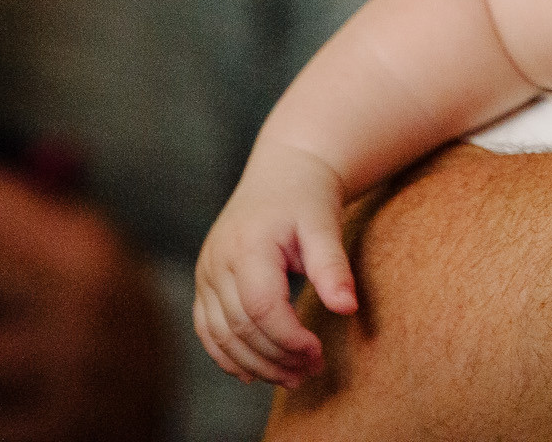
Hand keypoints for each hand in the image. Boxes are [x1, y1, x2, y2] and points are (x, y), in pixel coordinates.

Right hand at [195, 143, 355, 387]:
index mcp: (247, 246)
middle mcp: (218, 261)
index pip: (260, 307)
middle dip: (276, 358)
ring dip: (255, 364)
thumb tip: (347, 308)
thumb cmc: (308, 199)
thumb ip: (333, 266)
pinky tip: (255, 373)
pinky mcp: (205, 282)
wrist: (283, 174)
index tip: (319, 354)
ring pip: (221, 336)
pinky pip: (207, 330)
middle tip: (310, 372)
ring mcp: (206, 273)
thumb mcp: (325, 224)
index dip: (288, 338)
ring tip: (292, 378)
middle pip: (240, 328)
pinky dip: (227, 356)